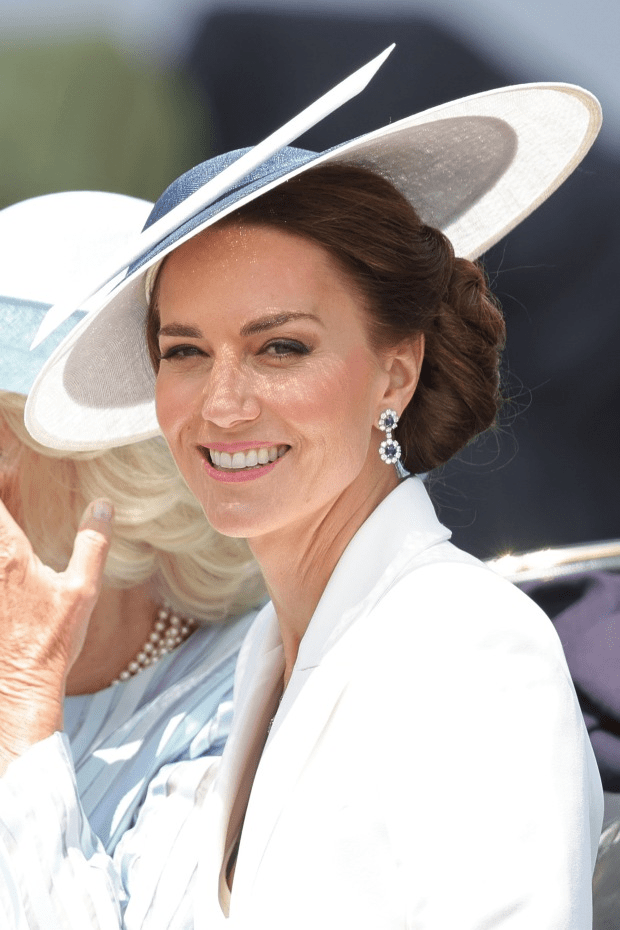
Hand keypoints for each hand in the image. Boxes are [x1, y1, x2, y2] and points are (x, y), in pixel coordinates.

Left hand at [0, 498, 112, 772]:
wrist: (16, 689)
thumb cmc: (51, 643)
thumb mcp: (82, 591)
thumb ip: (92, 544)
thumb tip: (103, 506)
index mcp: (9, 553)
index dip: (1, 476)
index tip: (9, 472)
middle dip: (0, 495)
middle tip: (10, 488)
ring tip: (9, 526)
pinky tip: (8, 560)